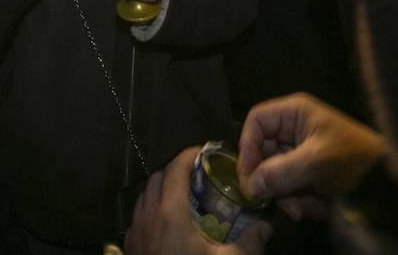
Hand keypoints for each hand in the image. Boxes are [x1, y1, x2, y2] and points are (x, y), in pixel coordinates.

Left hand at [126, 148, 271, 254]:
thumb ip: (252, 239)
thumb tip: (267, 224)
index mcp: (170, 213)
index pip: (176, 167)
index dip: (190, 155)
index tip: (206, 153)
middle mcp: (147, 217)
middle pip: (157, 177)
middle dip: (177, 170)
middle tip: (200, 176)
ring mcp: (134, 234)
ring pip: (144, 197)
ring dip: (163, 189)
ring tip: (186, 198)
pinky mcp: (130, 250)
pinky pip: (138, 218)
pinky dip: (151, 210)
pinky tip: (169, 224)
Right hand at [236, 93, 386, 221]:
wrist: (388, 178)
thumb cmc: (352, 158)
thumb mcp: (315, 163)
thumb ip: (279, 172)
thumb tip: (250, 186)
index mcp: (294, 113)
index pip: (257, 121)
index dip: (247, 146)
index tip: (248, 175)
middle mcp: (294, 128)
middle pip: (264, 152)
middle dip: (271, 180)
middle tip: (277, 201)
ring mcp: (302, 150)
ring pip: (277, 173)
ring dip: (287, 195)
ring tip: (305, 209)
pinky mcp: (310, 170)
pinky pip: (292, 184)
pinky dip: (300, 199)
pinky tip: (317, 208)